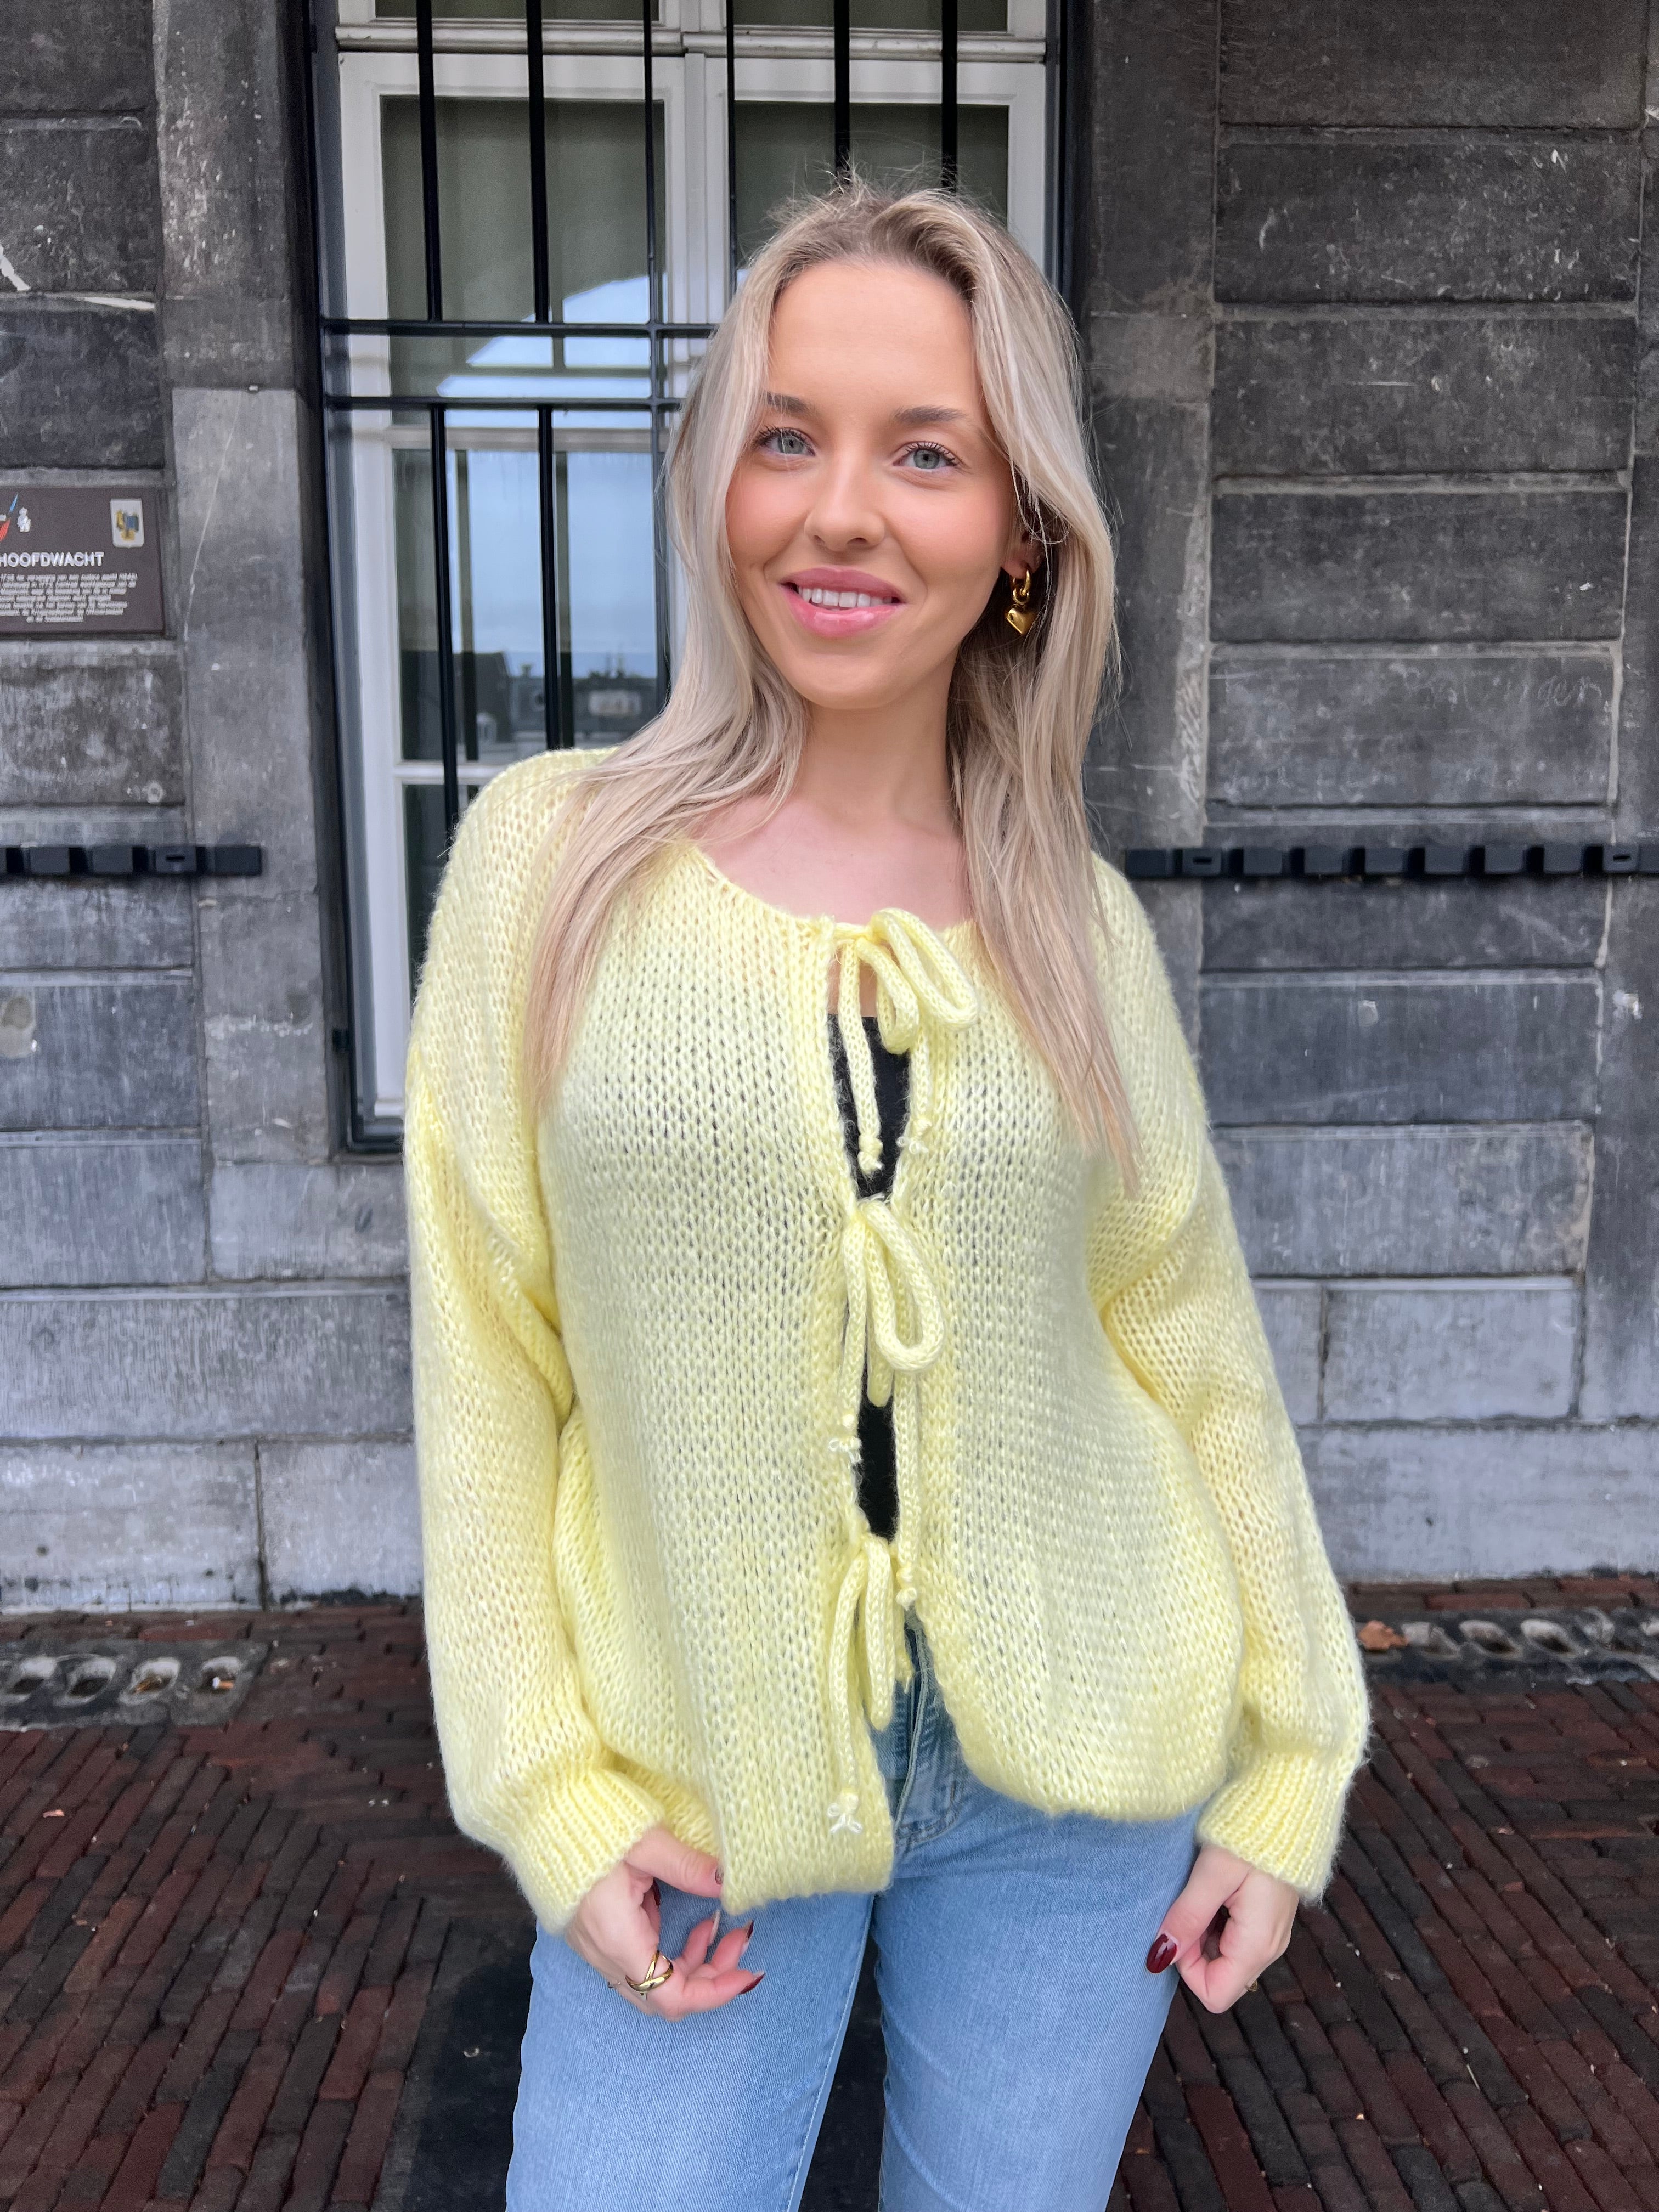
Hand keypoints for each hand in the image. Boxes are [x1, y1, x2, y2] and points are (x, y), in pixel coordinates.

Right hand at [562, 1825, 762, 2016]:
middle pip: (665, 1996)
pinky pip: (641, 1961)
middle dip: (711, 1976)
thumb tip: (729, 1882)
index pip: (671, 1997)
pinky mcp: (596, 1934)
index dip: (714, 1992)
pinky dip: (672, 1952)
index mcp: (618, 1939)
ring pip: (654, 1981)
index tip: (747, 1972)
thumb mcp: (646, 1841)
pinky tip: (689, 1921)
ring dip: (693, 1965)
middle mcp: (605, 1954)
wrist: (535, 1814)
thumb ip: (688, 1867)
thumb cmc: (587, 1823)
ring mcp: (597, 1947)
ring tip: (720, 1927)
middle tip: (740, 1939)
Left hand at [1145, 1844, 1296, 2012]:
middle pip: (1219, 1976)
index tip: (1181, 1926)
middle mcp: (1268, 1949)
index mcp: (1258, 1946)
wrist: (1288, 1806)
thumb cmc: (1250, 1835)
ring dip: (1204, 1931)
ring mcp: (1270, 1934)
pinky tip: (1218, 1886)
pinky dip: (1217, 1919)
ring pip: (1224, 1956)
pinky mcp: (1267, 1918)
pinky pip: (1235, 1936)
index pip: (1214, 1994)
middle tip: (1191, 1902)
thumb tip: (1159, 1956)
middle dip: (1194, 1948)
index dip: (1187, 1967)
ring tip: (1205, 1889)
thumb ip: (1187, 1917)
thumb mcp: (1212, 1874)